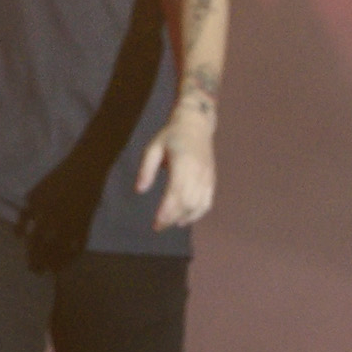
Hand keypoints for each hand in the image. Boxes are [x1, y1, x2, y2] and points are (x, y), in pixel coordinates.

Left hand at [135, 101, 216, 229]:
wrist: (195, 124)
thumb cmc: (171, 136)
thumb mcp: (153, 147)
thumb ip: (146, 169)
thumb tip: (139, 191)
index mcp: (183, 162)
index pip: (176, 193)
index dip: (167, 211)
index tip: (155, 223)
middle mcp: (198, 171)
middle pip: (188, 202)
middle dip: (172, 218)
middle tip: (158, 226)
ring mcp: (207, 176)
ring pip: (198, 204)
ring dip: (184, 218)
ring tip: (169, 223)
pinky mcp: (211, 179)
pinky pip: (207, 202)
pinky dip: (197, 214)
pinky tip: (184, 220)